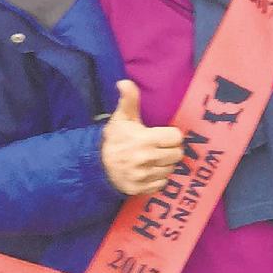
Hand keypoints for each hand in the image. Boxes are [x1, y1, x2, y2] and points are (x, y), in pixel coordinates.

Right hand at [101, 80, 183, 195]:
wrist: (95, 165)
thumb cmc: (114, 139)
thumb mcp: (122, 118)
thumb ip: (129, 100)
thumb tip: (125, 82)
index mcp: (144, 140)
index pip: (176, 137)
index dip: (171, 136)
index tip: (162, 136)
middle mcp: (145, 159)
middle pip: (177, 154)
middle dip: (170, 150)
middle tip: (159, 148)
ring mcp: (143, 176)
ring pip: (171, 169)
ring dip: (165, 164)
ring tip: (152, 159)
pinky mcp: (140, 189)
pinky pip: (162, 184)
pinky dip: (158, 178)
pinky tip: (148, 171)